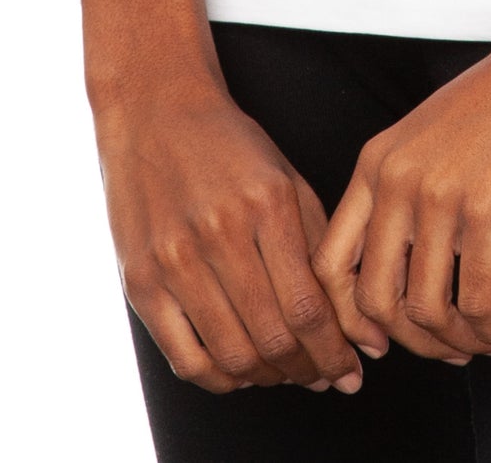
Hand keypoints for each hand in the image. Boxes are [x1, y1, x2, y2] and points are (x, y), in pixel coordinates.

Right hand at [97, 79, 377, 394]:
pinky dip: (218, 379)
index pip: (309, 307)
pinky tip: (238, 371)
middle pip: (274, 339)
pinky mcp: (139, 280)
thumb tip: (351, 329)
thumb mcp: (286, 179)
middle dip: (308, 371)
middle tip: (321, 377)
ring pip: (232, 357)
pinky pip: (184, 358)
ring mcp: (174, 260)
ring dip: (267, 379)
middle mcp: (219, 233)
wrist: (154, 110)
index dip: (335, 353)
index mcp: (267, 204)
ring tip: (283, 374)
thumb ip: (317, 249)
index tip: (350, 372)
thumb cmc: (230, 147)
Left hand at [313, 15, 490, 365]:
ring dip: (457, 344)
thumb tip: (404, 262)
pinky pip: (476, 301)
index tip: (382, 343)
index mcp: (375, 162)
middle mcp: (397, 181)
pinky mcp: (488, 210)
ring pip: (426, 311)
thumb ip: (405, 186)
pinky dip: (489, 331)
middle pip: (375, 301)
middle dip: (412, 343)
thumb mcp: (429, 132)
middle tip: (448, 351)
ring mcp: (440, 196)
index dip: (349, 320)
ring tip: (484, 342)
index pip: (330, 264)